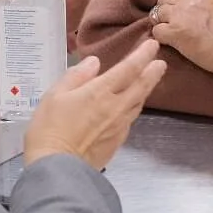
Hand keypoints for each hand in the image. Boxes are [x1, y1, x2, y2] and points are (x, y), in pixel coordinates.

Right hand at [24, 40, 166, 169]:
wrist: (58, 168)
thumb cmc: (50, 128)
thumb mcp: (55, 95)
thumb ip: (76, 76)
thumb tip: (94, 62)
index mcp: (101, 91)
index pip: (129, 68)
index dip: (142, 55)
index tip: (152, 44)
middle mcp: (116, 107)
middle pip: (141, 86)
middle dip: (153, 72)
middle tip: (161, 62)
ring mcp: (120, 126)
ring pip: (138, 103)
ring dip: (146, 89)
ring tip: (149, 81)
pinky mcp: (117, 142)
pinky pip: (130, 119)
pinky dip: (134, 107)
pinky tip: (130, 107)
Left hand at [149, 0, 212, 78]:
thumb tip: (206, 9)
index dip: (178, 4)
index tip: (182, 14)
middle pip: (166, 0)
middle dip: (168, 12)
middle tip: (173, 25)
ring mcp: (181, 14)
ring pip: (158, 13)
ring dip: (163, 24)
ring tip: (171, 35)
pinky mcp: (175, 32)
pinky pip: (157, 31)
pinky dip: (161, 38)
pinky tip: (171, 44)